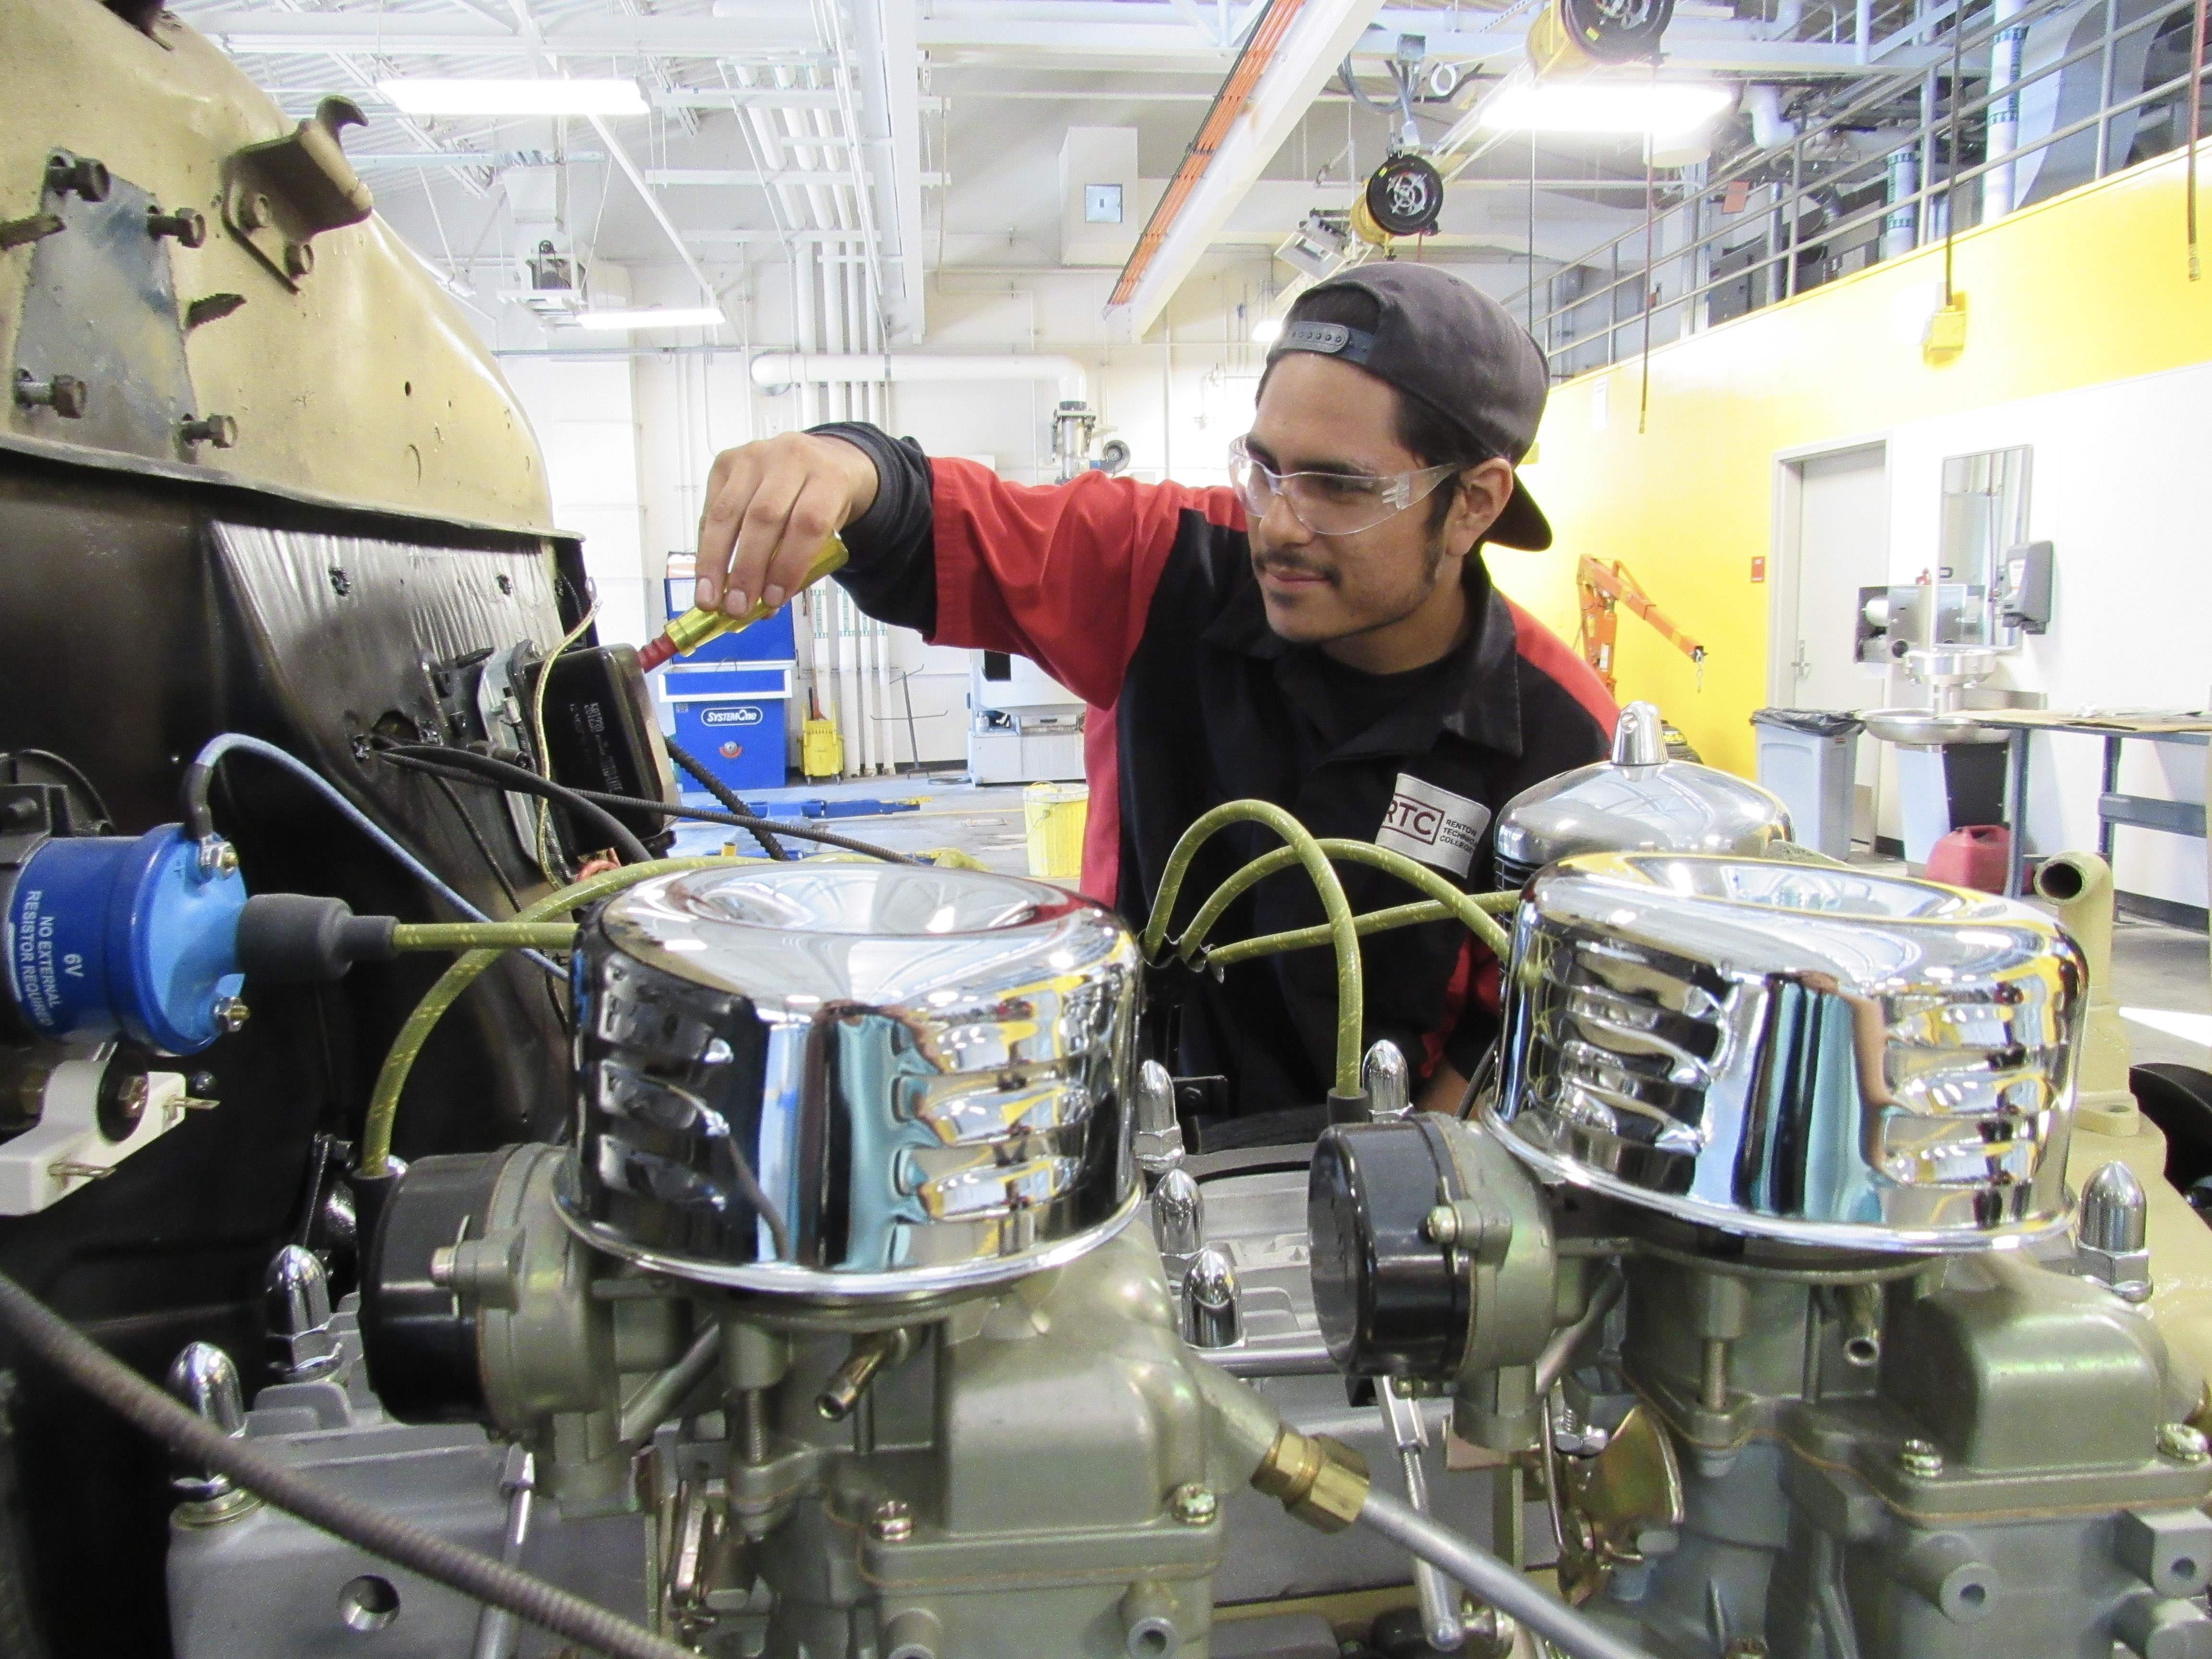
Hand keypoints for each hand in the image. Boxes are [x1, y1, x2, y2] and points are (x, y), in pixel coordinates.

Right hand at [694, 432, 878, 616]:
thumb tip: (764, 607)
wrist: (820, 459)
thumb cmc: (824, 501)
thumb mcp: (829, 531)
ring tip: (710, 597)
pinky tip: (706, 572)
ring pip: (729, 512)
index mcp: (828, 477)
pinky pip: (711, 508)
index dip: (788, 565)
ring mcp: (755, 455)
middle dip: (747, 569)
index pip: (808, 523)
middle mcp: (791, 459)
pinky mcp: (727, 460)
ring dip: (715, 561)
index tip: (772, 600)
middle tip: (736, 607)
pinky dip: (707, 545)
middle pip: (764, 517)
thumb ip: (802, 564)